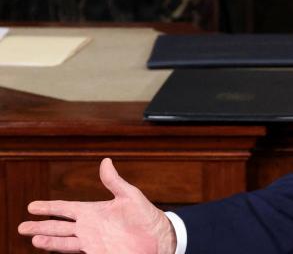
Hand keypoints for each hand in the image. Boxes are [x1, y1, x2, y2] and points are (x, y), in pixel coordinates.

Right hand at [18, 157, 176, 253]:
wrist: (158, 238)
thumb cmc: (146, 216)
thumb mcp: (129, 195)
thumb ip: (114, 181)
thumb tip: (105, 161)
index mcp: (94, 211)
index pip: (66, 209)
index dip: (49, 208)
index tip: (32, 206)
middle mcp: (89, 227)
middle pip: (58, 227)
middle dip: (40, 226)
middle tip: (21, 226)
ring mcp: (91, 242)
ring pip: (62, 241)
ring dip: (47, 240)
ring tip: (32, 238)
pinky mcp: (96, 253)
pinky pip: (74, 252)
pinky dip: (60, 250)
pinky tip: (50, 249)